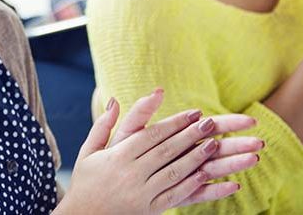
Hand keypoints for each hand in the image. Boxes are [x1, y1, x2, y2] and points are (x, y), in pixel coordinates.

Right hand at [56, 90, 261, 214]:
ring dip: (197, 158)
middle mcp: (133, 174)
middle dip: (190, 135)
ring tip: (216, 145)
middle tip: (211, 123)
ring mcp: (143, 193)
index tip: (193, 113)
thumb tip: (113, 99)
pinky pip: (176, 195)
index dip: (174, 123)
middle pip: (167, 151)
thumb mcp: (90, 149)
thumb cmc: (86, 179)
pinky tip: (209, 176)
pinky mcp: (150, 209)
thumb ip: (103, 124)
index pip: (152, 135)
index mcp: (119, 156)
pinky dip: (194, 185)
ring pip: (175, 172)